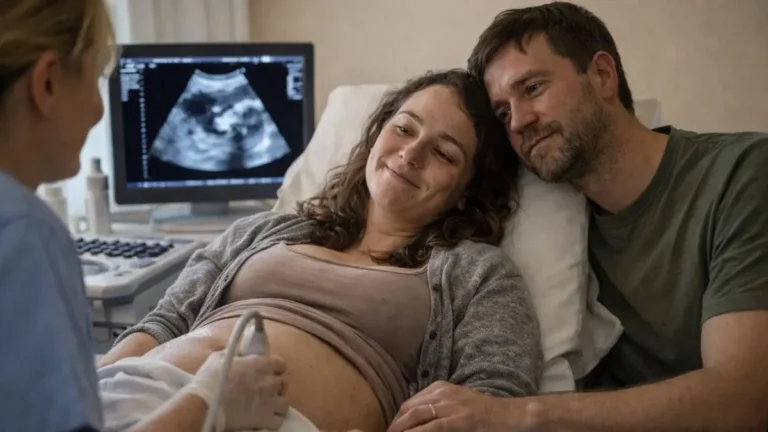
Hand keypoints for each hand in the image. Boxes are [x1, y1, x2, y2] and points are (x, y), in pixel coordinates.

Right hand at [185, 350, 288, 430]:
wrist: (205, 404)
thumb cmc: (210, 379)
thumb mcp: (220, 357)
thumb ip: (236, 353)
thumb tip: (240, 352)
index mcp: (261, 364)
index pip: (280, 364)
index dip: (274, 368)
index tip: (266, 371)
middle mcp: (270, 382)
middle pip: (283, 383)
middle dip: (275, 385)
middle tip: (264, 388)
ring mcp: (270, 402)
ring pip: (285, 402)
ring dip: (277, 402)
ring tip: (267, 404)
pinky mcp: (265, 419)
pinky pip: (278, 420)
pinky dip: (274, 419)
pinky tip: (265, 416)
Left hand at [387, 381, 543, 431]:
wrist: (511, 416)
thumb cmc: (485, 414)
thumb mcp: (458, 406)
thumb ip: (439, 410)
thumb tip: (420, 422)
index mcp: (440, 388)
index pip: (409, 404)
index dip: (397, 420)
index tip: (391, 431)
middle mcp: (443, 393)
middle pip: (408, 409)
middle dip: (395, 426)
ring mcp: (451, 405)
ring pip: (416, 416)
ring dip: (401, 429)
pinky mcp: (460, 419)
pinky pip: (432, 427)